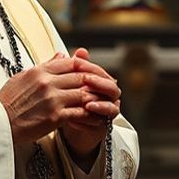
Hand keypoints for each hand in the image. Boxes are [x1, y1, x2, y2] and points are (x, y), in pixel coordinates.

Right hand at [0, 51, 119, 146]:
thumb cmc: (7, 103)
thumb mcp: (23, 78)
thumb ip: (44, 66)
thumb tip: (61, 55)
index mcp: (39, 71)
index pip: (70, 63)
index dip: (85, 67)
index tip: (93, 73)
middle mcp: (47, 82)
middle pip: (81, 77)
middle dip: (96, 82)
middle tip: (106, 87)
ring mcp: (52, 99)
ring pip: (84, 94)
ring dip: (96, 99)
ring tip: (105, 102)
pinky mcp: (55, 116)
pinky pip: (80, 113)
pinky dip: (91, 115)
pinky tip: (98, 117)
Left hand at [58, 48, 121, 164]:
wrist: (65, 122)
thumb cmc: (67, 99)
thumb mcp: (65, 82)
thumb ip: (70, 67)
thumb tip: (75, 51)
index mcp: (102, 83)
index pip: (101, 72)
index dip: (90, 66)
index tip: (76, 62)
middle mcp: (109, 97)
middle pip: (113, 88)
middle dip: (100, 84)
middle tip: (86, 80)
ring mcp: (107, 113)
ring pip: (111, 108)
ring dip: (99, 105)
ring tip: (86, 104)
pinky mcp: (102, 128)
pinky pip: (100, 125)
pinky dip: (88, 122)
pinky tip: (74, 119)